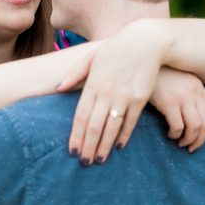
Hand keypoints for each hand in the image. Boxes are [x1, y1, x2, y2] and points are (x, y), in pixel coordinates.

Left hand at [60, 22, 169, 163]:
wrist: (146, 41)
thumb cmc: (117, 48)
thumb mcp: (92, 57)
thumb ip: (74, 73)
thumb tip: (58, 88)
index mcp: (92, 84)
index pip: (81, 116)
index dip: (76, 135)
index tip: (72, 151)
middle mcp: (106, 93)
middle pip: (94, 126)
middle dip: (88, 146)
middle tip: (84, 162)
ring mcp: (124, 96)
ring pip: (111, 127)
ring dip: (104, 146)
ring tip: (99, 160)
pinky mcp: (140, 98)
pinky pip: (130, 121)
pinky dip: (124, 135)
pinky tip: (119, 146)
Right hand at [150, 68, 204, 151]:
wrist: (146, 61)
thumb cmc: (160, 74)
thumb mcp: (180, 80)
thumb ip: (189, 93)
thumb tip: (192, 115)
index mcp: (199, 87)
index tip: (199, 136)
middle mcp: (194, 92)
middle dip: (200, 139)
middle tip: (191, 147)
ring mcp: (182, 97)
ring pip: (195, 126)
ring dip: (189, 139)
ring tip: (180, 142)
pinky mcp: (168, 102)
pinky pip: (178, 125)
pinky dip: (175, 134)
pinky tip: (170, 134)